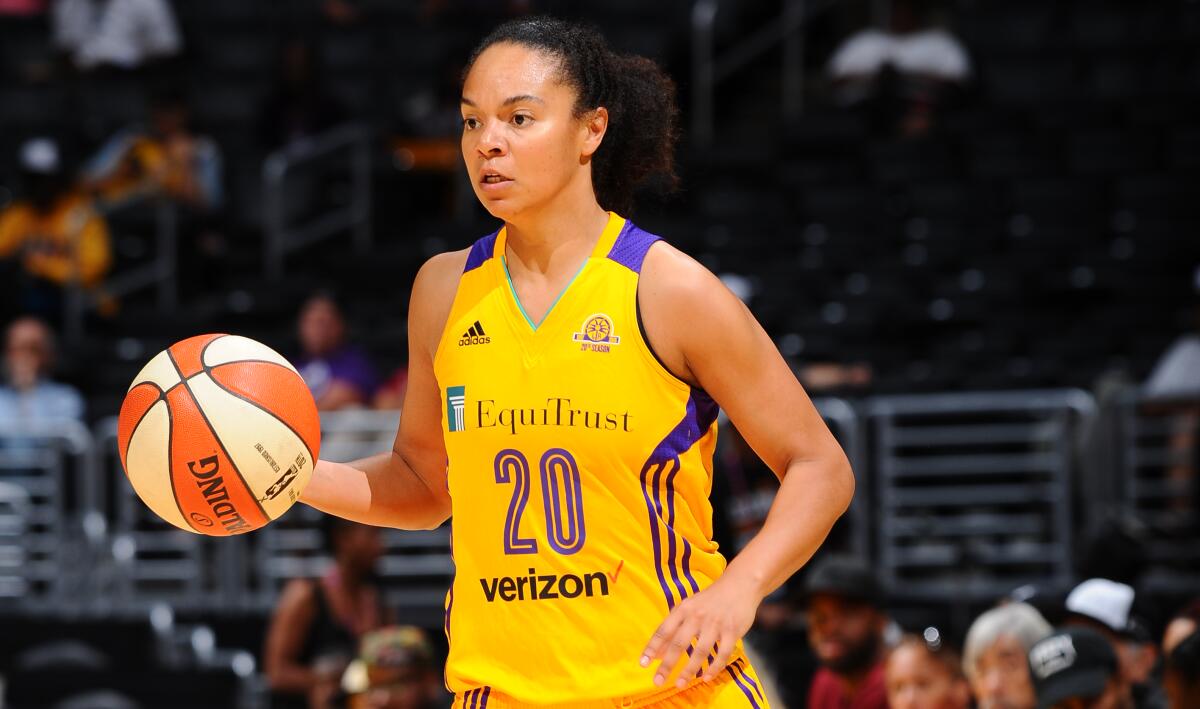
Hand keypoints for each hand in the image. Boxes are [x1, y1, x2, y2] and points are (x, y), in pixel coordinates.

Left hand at [639, 570, 761, 687]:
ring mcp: (715, 624)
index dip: (652, 647)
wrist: (739, 585)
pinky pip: (722, 653)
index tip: (643, 663)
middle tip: (658, 681)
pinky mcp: (732, 631)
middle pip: (679, 643)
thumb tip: (655, 652)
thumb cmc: (709, 600)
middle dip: (667, 664)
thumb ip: (672, 628)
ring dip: (689, 669)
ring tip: (680, 683)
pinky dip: (714, 667)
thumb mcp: (688, 608)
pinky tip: (706, 678)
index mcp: (684, 609)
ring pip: (701, 650)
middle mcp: (697, 616)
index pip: (664, 630)